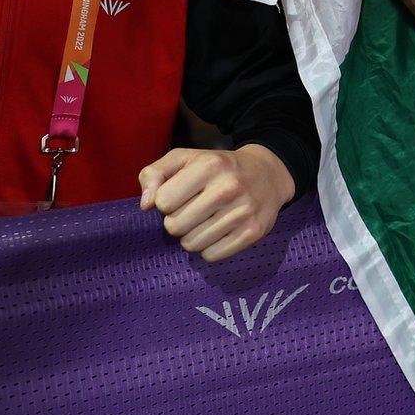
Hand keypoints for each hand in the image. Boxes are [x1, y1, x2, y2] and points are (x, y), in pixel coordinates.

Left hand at [139, 144, 294, 262]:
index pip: (163, 202)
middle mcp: (228, 188)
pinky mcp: (253, 232)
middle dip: (177, 220)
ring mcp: (243, 212)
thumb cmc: (217, 167)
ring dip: (192, 236)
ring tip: (206, 220)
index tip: (180, 195)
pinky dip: (209, 247)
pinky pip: (211, 255)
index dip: (166, 201)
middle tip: (192, 210)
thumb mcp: (184, 158)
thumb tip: (145, 205)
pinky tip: (219, 231)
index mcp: (209, 165)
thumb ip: (154, 174)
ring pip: (192, 244)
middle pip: (174, 226)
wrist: (268, 174)